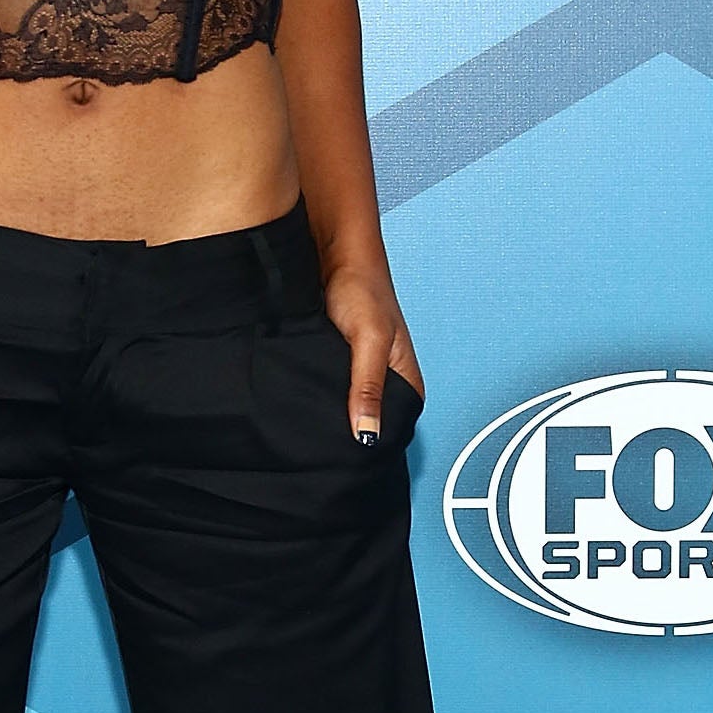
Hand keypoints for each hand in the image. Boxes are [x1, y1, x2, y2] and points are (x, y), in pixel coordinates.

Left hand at [324, 263, 423, 443]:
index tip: (345, 458)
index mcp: (408, 381)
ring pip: (346, 408)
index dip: (370, 444)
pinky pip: (330, 392)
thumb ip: (368, 387)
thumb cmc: (363, 287)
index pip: (392, 429)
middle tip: (320, 446)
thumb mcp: (369, 340)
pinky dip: (317, 396)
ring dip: (330, 414)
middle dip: (347, 431)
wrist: (335, 254)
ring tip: (310, 427)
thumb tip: (367, 433)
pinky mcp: (338, 366)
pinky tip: (304, 401)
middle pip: (368, 422)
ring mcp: (361, 375)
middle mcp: (386, 381)